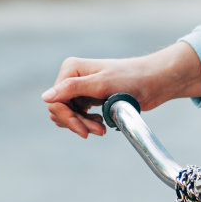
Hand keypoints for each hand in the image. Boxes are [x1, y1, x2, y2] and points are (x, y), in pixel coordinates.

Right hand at [41, 41, 200, 137]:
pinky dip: (87, 123)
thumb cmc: (132, 79)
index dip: (67, 119)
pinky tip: (102, 124)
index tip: (85, 131)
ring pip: (69, 115)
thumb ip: (73, 89)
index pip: (55, 101)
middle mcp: (72, 77)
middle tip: (98, 131)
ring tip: (102, 129)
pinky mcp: (89, 98)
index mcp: (71, 69)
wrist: (154, 82)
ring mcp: (80, 88)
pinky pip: (79, 116)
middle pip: (60, 110)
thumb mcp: (102, 84)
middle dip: (76, 123)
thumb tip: (46, 97)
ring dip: (83, 125)